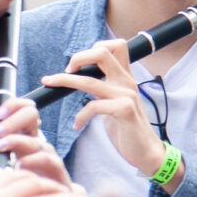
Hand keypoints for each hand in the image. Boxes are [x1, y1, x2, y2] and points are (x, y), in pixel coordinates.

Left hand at [0, 98, 69, 184]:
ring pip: (35, 139)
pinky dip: (32, 160)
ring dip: (16, 140)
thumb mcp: (1, 165)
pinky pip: (47, 159)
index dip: (13, 105)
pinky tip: (19, 165)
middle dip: (12, 120)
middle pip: (31, 115)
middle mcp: (36, 141)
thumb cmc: (20, 185)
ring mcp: (48, 154)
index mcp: (24, 136)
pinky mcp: (57, 170)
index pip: (23, 108)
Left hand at [41, 39, 170, 182]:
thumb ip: (103, 87)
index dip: (92, 49)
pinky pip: (93, 106)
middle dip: (77, 57)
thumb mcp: (115, 101)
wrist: (146, 151)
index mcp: (125, 77)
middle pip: (102, 52)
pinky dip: (79, 116)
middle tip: (66, 71)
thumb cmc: (127, 127)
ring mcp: (127, 95)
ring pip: (89, 80)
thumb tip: (81, 78)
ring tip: (51, 84)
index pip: (115, 45)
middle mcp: (127, 82)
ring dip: (64, 81)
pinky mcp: (125, 111)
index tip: (77, 65)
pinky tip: (77, 125)